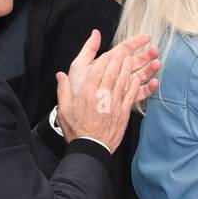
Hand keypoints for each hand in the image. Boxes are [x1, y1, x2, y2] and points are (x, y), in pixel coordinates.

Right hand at [56, 31, 160, 150]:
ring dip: (129, 69)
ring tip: (133, 59)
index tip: (111, 51)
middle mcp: (102, 96)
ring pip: (123, 82)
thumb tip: (60, 75)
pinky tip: (138, 78)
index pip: (98, 70)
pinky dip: (135, 86)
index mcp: (88, 93)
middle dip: (120, 60)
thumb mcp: (64, 108)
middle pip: (113, 73)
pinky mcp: (123, 113)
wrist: (91, 148)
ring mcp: (115, 104)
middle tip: (125, 50)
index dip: (107, 59)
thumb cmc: (76, 129)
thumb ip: (63, 90)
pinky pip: (131, 96)